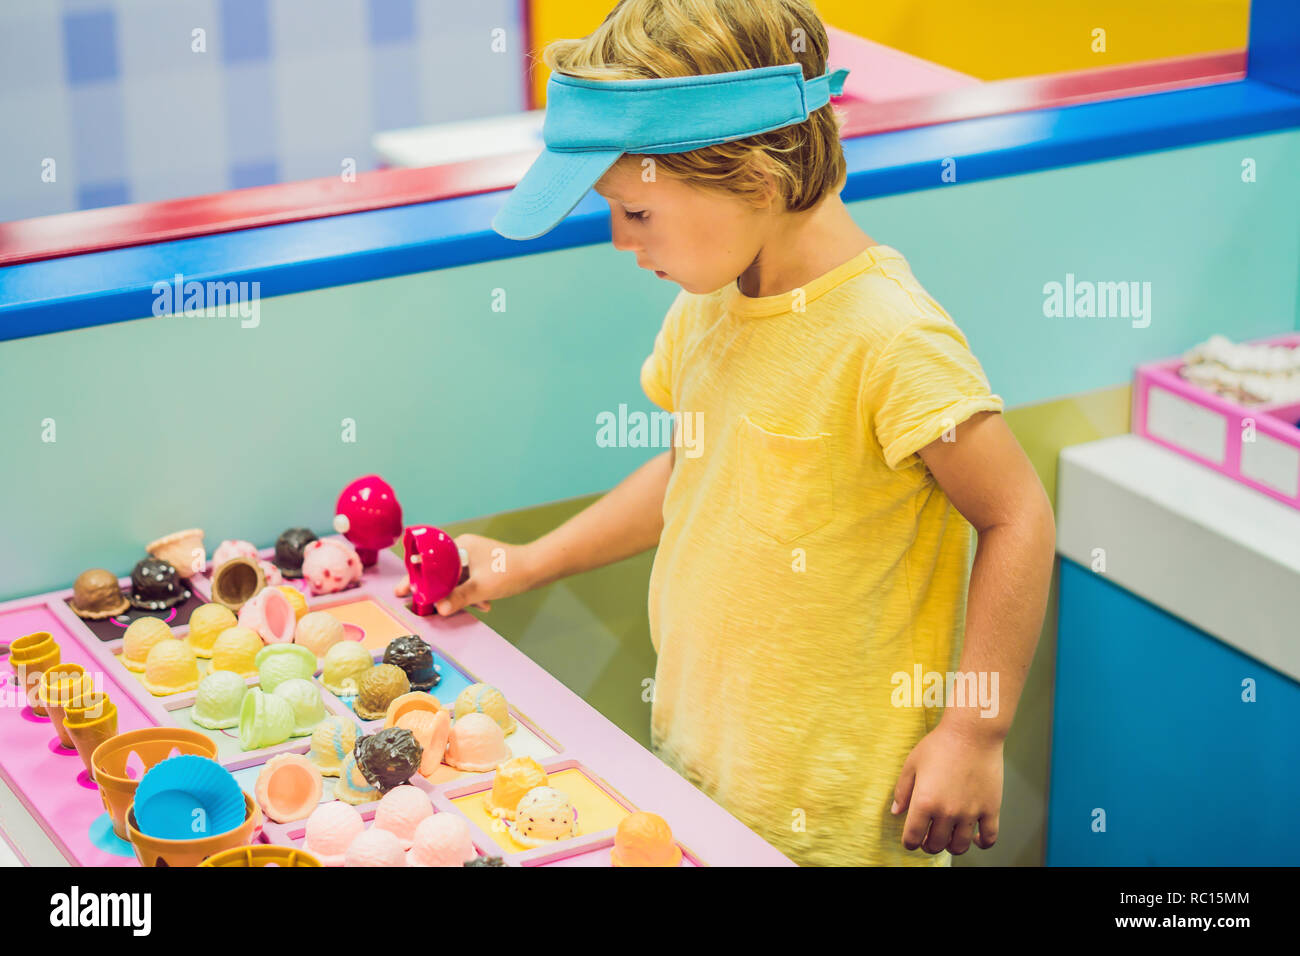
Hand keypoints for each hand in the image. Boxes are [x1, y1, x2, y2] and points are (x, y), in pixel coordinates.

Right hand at [394, 533, 537, 616]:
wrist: (539, 568)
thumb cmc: (511, 571)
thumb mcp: (482, 587)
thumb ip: (460, 597)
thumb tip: (440, 609)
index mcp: (460, 546)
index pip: (429, 560)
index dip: (414, 576)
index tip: (402, 591)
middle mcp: (464, 548)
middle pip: (439, 571)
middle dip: (433, 590)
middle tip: (418, 604)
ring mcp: (474, 558)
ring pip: (455, 578)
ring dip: (455, 595)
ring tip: (452, 611)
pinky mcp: (484, 568)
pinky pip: (469, 581)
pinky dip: (471, 594)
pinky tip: (482, 607)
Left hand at [890, 719, 1003, 854]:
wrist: (972, 733)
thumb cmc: (940, 744)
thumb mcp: (912, 763)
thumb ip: (902, 790)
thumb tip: (896, 812)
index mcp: (924, 802)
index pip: (912, 838)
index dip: (909, 843)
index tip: (910, 840)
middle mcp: (947, 812)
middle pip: (935, 845)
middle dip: (927, 845)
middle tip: (927, 837)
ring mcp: (971, 813)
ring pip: (959, 846)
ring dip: (950, 846)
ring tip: (947, 837)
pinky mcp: (991, 809)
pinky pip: (989, 838)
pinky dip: (981, 843)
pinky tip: (974, 837)